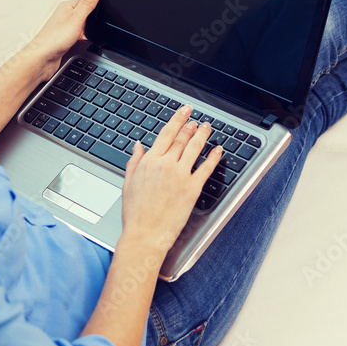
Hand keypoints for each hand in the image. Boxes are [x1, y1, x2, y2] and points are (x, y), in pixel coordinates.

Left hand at [26, 0, 100, 82]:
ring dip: (90, 30)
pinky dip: (86, 39)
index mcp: (68, 5)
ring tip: (87, 36)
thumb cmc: (53, 39)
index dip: (99, 3)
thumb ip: (88, 2)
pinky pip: (83, 36)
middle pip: (89, 13)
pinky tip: (84, 43)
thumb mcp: (77, 17)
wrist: (43, 59)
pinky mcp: (68, 38)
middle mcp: (67, 15)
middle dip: (95, 19)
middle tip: (95, 26)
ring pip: (86, 25)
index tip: (106, 8)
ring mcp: (67, 27)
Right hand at [119, 105, 222, 255]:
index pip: (167, 133)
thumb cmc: (135, 214)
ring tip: (207, 128)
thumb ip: (134, 162)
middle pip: (182, 139)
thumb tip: (138, 145)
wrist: (145, 234)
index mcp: (149, 162)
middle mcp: (166, 164)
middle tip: (196, 120)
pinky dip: (214, 157)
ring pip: (195, 148)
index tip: (184, 111)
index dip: (177, 119)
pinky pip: (206, 168)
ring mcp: (180, 175)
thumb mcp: (128, 183)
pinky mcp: (192, 188)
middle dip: (191, 126)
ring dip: (203, 135)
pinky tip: (218, 150)